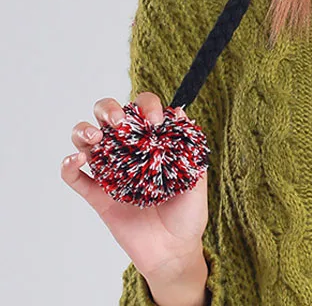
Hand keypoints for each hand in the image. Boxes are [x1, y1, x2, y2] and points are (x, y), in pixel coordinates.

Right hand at [61, 92, 209, 284]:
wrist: (174, 252)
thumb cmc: (188, 213)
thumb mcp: (196, 178)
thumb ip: (189, 150)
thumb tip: (181, 114)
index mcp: (153, 141)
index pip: (142, 110)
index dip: (146, 106)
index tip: (155, 120)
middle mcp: (129, 151)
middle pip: (107, 117)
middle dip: (108, 109)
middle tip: (119, 122)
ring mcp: (111, 172)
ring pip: (85, 141)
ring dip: (84, 131)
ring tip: (95, 138)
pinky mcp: (98, 197)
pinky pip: (75, 178)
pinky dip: (69, 165)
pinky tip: (76, 160)